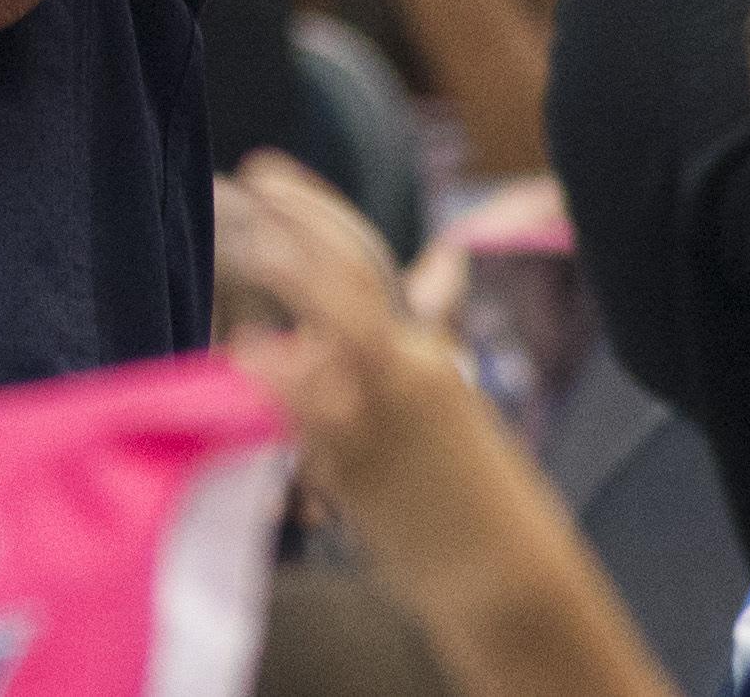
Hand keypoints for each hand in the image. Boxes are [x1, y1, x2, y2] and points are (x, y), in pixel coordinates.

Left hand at [219, 152, 497, 551]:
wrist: (509, 578)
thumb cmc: (473, 493)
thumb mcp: (449, 406)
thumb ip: (418, 344)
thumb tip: (430, 277)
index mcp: (427, 353)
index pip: (366, 259)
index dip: (314, 208)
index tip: (267, 171)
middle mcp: (408, 372)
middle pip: (347, 276)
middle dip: (295, 222)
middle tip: (245, 179)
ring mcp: (382, 415)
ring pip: (330, 328)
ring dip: (283, 284)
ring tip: (240, 243)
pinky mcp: (358, 465)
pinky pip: (305, 408)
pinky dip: (271, 377)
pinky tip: (240, 351)